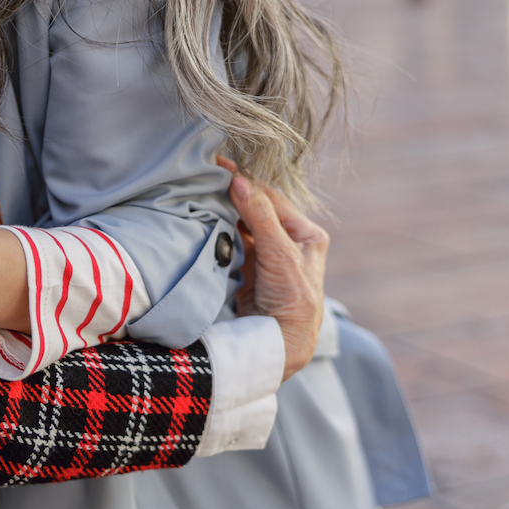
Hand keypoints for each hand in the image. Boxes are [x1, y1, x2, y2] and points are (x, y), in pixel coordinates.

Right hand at [220, 158, 329, 382]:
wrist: (280, 342)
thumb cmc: (293, 299)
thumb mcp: (280, 254)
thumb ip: (260, 217)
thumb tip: (240, 180)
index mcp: (306, 234)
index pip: (272, 198)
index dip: (247, 181)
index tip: (220, 165)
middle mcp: (289, 242)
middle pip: (256, 209)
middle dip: (233, 195)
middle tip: (206, 178)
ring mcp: (268, 256)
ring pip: (242, 224)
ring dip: (225, 212)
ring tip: (202, 195)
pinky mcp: (249, 269)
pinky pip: (233, 242)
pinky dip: (221, 232)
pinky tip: (206, 221)